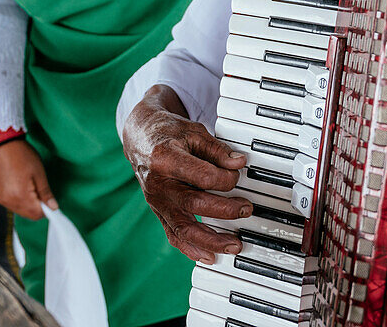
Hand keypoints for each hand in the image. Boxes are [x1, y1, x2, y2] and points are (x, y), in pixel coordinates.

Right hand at [0, 139, 57, 220]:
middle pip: (27, 214)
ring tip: (29, 185)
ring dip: (27, 203)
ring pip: (19, 210)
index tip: (50, 202)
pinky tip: (19, 186)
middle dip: (37, 206)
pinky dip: (18, 199)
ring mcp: (1, 199)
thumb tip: (53, 207)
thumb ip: (46, 193)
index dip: (46, 209)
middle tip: (40, 189)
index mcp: (20, 196)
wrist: (4, 145)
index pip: (36, 214)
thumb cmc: (23, 156)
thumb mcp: (39, 174)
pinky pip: (10, 204)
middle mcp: (8, 201)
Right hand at [122, 84, 249, 262]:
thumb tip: (239, 163)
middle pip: (193, 204)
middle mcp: (158, 184)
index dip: (225, 178)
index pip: (201, 176)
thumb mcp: (193, 132)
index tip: (238, 174)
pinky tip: (210, 256)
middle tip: (246, 209)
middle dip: (224, 210)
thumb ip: (216, 149)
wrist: (140, 138)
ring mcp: (156, 202)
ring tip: (234, 245)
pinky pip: (173, 235)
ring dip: (211, 240)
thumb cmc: (168, 133)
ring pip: (183, 229)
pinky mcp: (158, 212)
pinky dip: (191, 249)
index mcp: (165, 159)